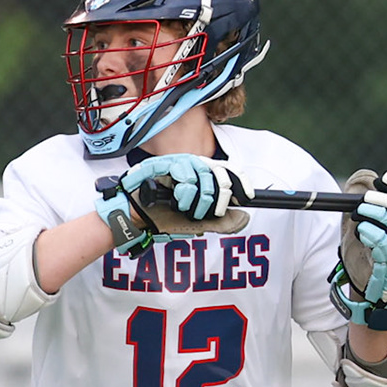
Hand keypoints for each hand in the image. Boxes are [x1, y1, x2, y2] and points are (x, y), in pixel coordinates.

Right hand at [95, 154, 253, 252]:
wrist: (135, 219)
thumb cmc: (161, 218)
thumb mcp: (196, 223)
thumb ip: (220, 222)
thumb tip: (245, 218)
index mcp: (200, 176)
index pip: (225, 172)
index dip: (240, 181)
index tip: (250, 195)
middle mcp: (191, 166)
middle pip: (218, 171)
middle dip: (219, 196)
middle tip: (210, 212)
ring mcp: (177, 163)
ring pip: (203, 174)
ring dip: (199, 198)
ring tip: (186, 209)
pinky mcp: (163, 164)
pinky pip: (185, 175)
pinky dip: (184, 193)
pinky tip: (176, 201)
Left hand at [331, 169, 386, 328]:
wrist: (377, 293)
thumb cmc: (373, 259)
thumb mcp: (373, 231)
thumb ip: (370, 209)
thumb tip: (362, 181)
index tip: (385, 178)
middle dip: (384, 202)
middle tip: (366, 198)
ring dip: (375, 216)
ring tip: (359, 212)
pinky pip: (384, 245)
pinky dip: (371, 234)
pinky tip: (360, 230)